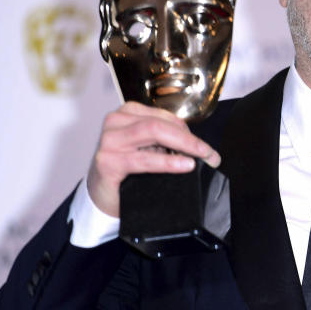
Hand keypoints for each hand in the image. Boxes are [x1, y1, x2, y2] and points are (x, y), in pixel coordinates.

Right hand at [85, 101, 220, 216]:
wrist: (101, 195)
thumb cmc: (125, 171)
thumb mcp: (147, 149)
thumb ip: (165, 141)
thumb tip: (198, 146)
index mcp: (128, 113)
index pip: (165, 117)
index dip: (190, 131)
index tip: (208, 149)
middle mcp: (116, 121)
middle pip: (161, 124)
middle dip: (190, 139)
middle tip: (210, 155)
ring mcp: (109, 140)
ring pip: (153, 133)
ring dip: (183, 147)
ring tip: (200, 159)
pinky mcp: (107, 162)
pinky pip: (143, 159)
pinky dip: (168, 162)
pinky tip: (184, 165)